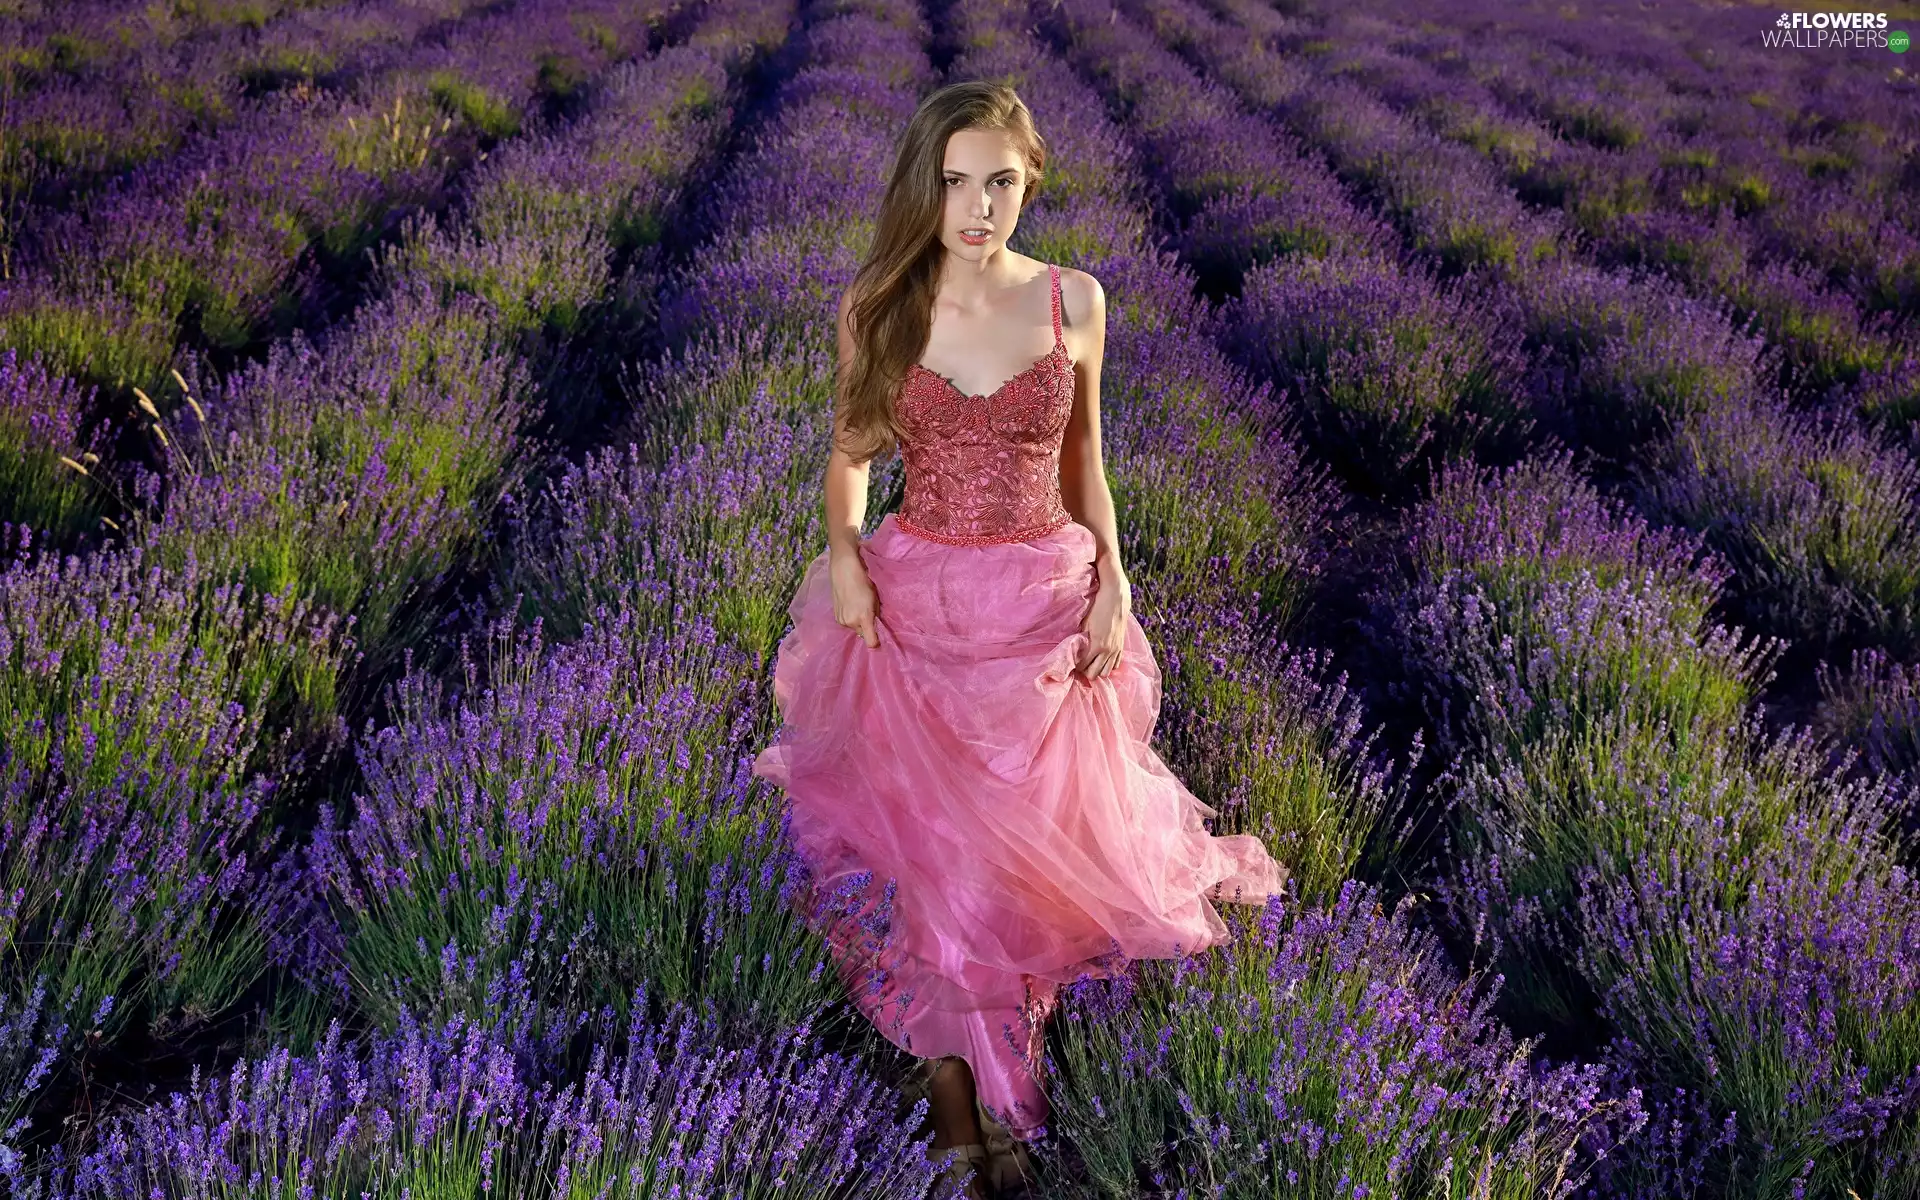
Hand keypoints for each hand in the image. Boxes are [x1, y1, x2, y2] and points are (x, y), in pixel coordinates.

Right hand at [829, 550, 880, 647]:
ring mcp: (841, 620)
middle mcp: (851, 622)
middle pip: (863, 634)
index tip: (881, 637)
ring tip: (860, 607)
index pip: (871, 642)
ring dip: (858, 622)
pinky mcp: (835, 616)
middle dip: (867, 628)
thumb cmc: (864, 581)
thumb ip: (876, 615)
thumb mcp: (875, 599)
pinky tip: (852, 605)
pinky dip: (851, 618)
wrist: (844, 569)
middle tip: (870, 615)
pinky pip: (847, 623)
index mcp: (863, 618)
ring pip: (854, 628)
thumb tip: (878, 626)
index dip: (877, 641)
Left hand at [1077, 563, 1130, 680]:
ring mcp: (1116, 649)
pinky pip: (1116, 664)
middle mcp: (1108, 650)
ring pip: (1106, 672)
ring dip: (1097, 670)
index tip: (1071, 663)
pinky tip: (1101, 660)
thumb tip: (1074, 649)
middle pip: (1094, 673)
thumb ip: (1081, 638)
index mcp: (1097, 644)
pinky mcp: (1121, 646)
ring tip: (1090, 664)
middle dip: (1085, 671)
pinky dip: (1108, 665)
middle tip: (1079, 664)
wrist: (1116, 597)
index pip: (1083, 665)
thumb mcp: (1085, 622)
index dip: (1075, 666)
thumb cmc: (1098, 607)